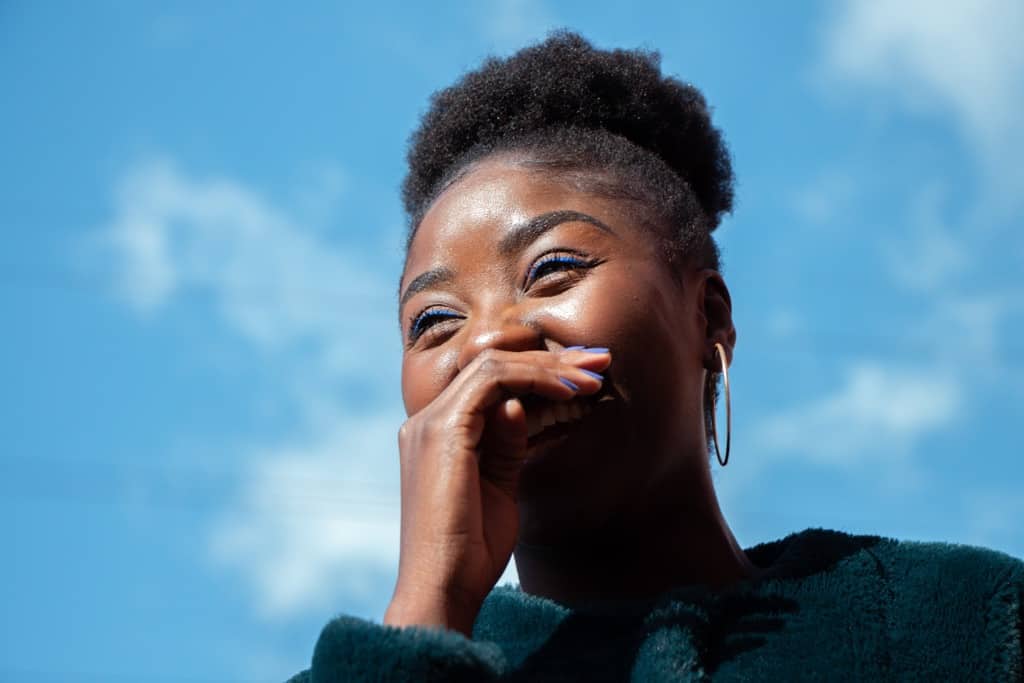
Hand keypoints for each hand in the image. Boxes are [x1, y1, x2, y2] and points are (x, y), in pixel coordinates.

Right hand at [383, 347, 609, 635]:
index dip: (540, 373)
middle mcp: (426, 420)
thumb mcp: (500, 487)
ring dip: (549, 367)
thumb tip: (524, 407)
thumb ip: (508, 446)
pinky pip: (492, 381)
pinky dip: (534, 380)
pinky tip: (570, 391)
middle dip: (551, 360)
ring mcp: (430, 422)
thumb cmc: (471, 552)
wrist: (443, 589)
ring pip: (493, 364)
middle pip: (492, 365)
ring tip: (592, 376)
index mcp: (437, 433)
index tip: (585, 378)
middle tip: (600, 360)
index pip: (489, 382)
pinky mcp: (443, 430)